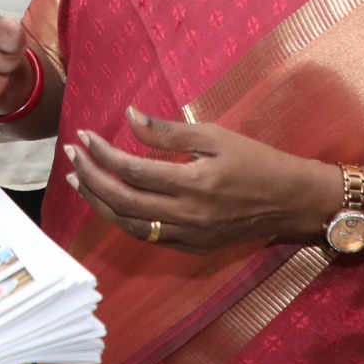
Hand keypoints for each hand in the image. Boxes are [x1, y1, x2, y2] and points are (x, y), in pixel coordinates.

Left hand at [63, 107, 332, 254]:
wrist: (291, 201)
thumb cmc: (257, 161)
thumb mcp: (216, 136)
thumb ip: (169, 131)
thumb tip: (128, 116)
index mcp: (194, 184)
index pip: (132, 171)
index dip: (102, 154)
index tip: (84, 136)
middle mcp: (187, 216)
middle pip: (122, 201)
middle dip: (91, 178)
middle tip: (72, 156)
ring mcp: (188, 236)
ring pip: (128, 225)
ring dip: (98, 202)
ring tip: (79, 180)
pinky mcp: (191, 247)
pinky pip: (146, 237)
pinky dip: (122, 220)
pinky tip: (109, 202)